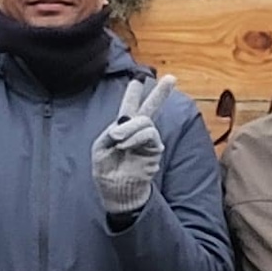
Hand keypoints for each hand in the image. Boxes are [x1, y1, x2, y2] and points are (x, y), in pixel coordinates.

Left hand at [88, 73, 171, 224]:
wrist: (116, 191)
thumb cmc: (107, 171)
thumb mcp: (100, 147)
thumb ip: (111, 132)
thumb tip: (125, 125)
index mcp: (122, 130)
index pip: (129, 107)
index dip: (133, 93)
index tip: (139, 79)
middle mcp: (137, 132)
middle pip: (149, 108)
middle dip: (160, 93)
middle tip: (171, 79)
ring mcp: (147, 140)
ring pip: (144, 121)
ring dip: (130, 128)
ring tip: (118, 141)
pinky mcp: (154, 149)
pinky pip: (149, 134)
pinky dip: (136, 137)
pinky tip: (125, 145)